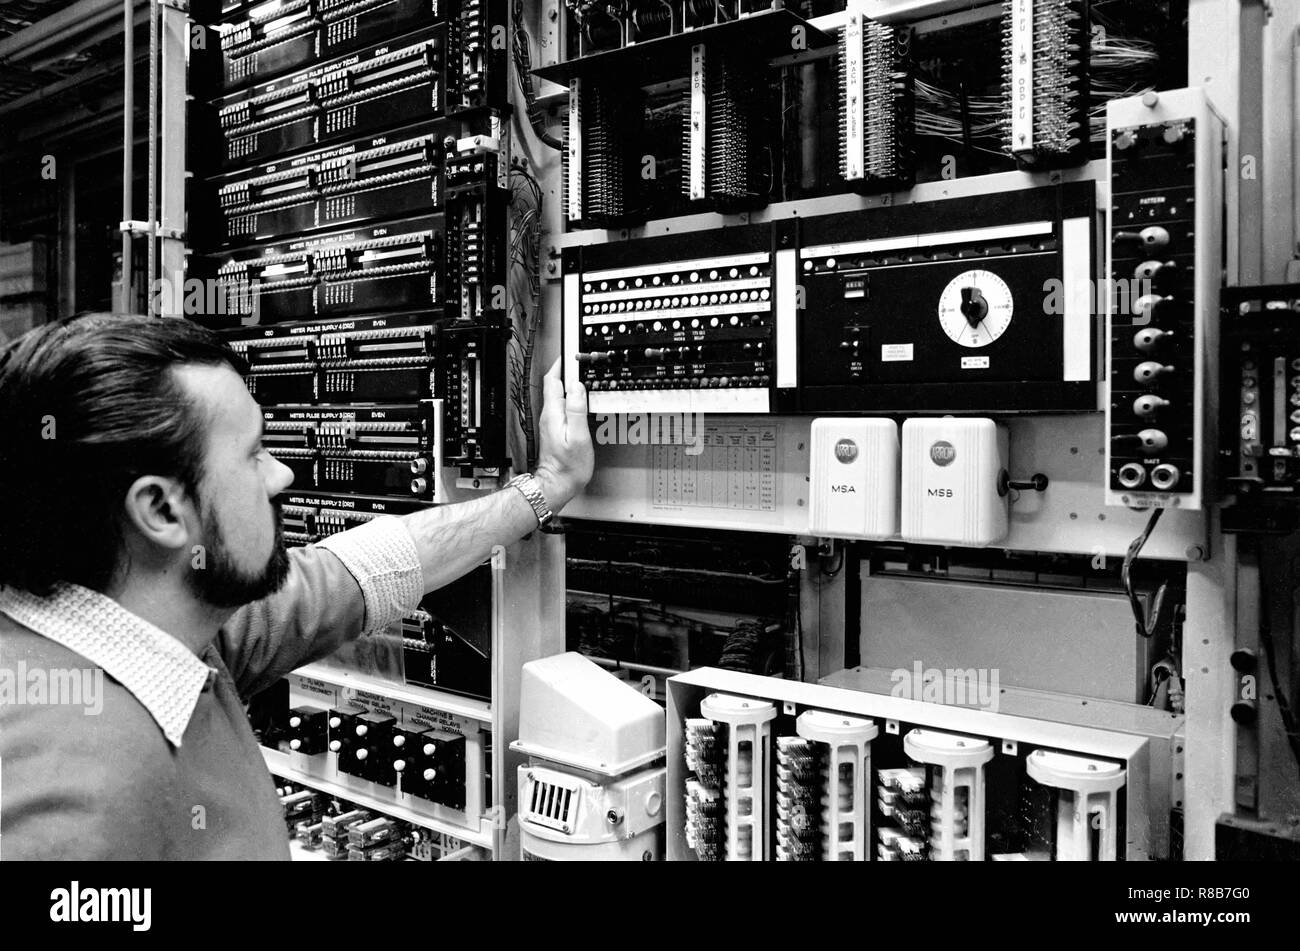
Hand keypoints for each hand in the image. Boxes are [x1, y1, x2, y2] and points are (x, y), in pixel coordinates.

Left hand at [534, 359, 592, 513]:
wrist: (558, 484)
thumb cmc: (569, 466)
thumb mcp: (578, 436)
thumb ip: (577, 409)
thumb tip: (577, 386)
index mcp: (553, 413)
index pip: (553, 380)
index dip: (562, 364)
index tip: (572, 355)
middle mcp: (549, 415)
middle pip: (555, 385)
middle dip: (566, 371)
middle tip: (580, 363)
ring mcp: (551, 422)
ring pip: (558, 395)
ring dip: (569, 384)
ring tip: (582, 377)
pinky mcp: (555, 428)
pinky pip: (561, 406)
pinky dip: (570, 398)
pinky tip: (580, 400)